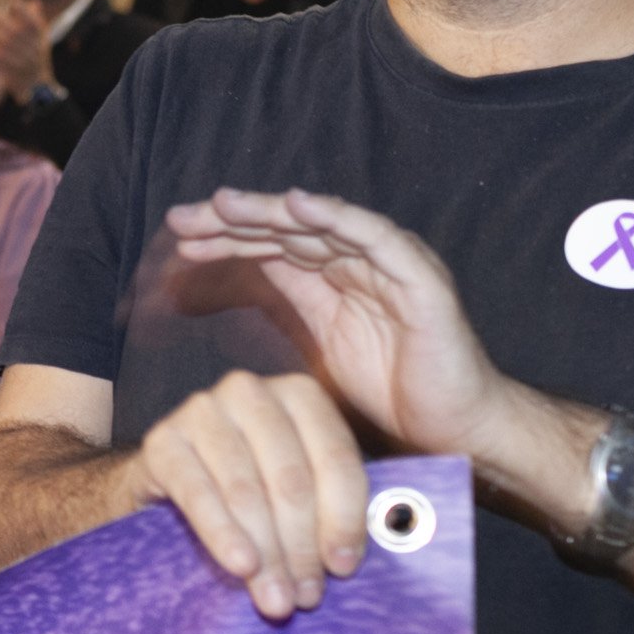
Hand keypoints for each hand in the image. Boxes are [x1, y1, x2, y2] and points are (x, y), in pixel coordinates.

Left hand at [0, 0, 56, 107]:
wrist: (35, 83)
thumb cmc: (34, 52)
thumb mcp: (40, 34)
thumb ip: (35, 18)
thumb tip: (33, 1)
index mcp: (41, 36)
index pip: (32, 20)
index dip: (21, 9)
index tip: (10, 1)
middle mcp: (33, 48)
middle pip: (13, 31)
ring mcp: (22, 60)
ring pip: (3, 43)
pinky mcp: (10, 70)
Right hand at [128, 370, 370, 621]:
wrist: (169, 493)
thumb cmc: (253, 497)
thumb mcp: (301, 493)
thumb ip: (335, 505)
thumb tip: (374, 547)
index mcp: (301, 396)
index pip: (335, 458)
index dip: (343, 519)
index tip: (343, 569)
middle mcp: (250, 392)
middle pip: (291, 478)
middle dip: (301, 545)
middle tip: (305, 597)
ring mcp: (201, 410)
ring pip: (247, 489)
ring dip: (266, 551)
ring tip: (276, 600)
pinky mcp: (161, 440)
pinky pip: (196, 491)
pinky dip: (221, 533)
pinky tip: (240, 566)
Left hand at [165, 189, 511, 458]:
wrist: (453, 428)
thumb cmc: (392, 391)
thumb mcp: (322, 344)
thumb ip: (292, 303)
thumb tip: (238, 277)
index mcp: (334, 275)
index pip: (273, 244)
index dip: (227, 237)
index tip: (180, 238)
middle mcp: (360, 260)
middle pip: (289, 228)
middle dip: (234, 221)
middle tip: (183, 218)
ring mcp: (391, 264)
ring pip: (323, 226)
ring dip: (271, 213)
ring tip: (224, 206)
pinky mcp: (420, 279)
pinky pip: (376, 239)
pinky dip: (339, 219)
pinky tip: (299, 207)